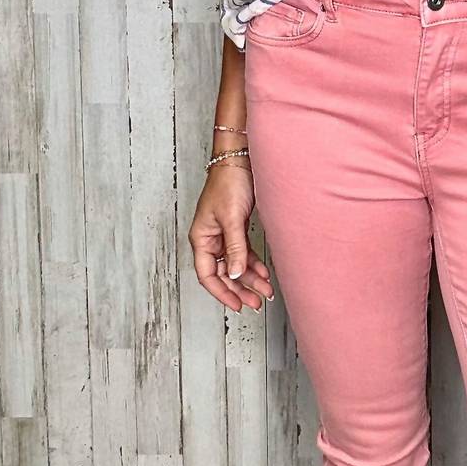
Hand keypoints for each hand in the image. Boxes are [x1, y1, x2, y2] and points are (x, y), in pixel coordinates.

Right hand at [188, 162, 275, 310]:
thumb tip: (236, 275)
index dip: (222, 292)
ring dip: (250, 279)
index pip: (207, 274)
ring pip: (236, 265)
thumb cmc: (229, 183)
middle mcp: (210, 239)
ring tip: (265, 292)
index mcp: (201, 238)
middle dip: (240, 289)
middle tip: (256, 303)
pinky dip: (253, 264)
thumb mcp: (232, 218)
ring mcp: (223, 235)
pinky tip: (264, 273)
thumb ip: (235, 248)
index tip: (237, 304)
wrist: (240, 160)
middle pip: (224, 273)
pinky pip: (243, 253)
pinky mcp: (236, 228)